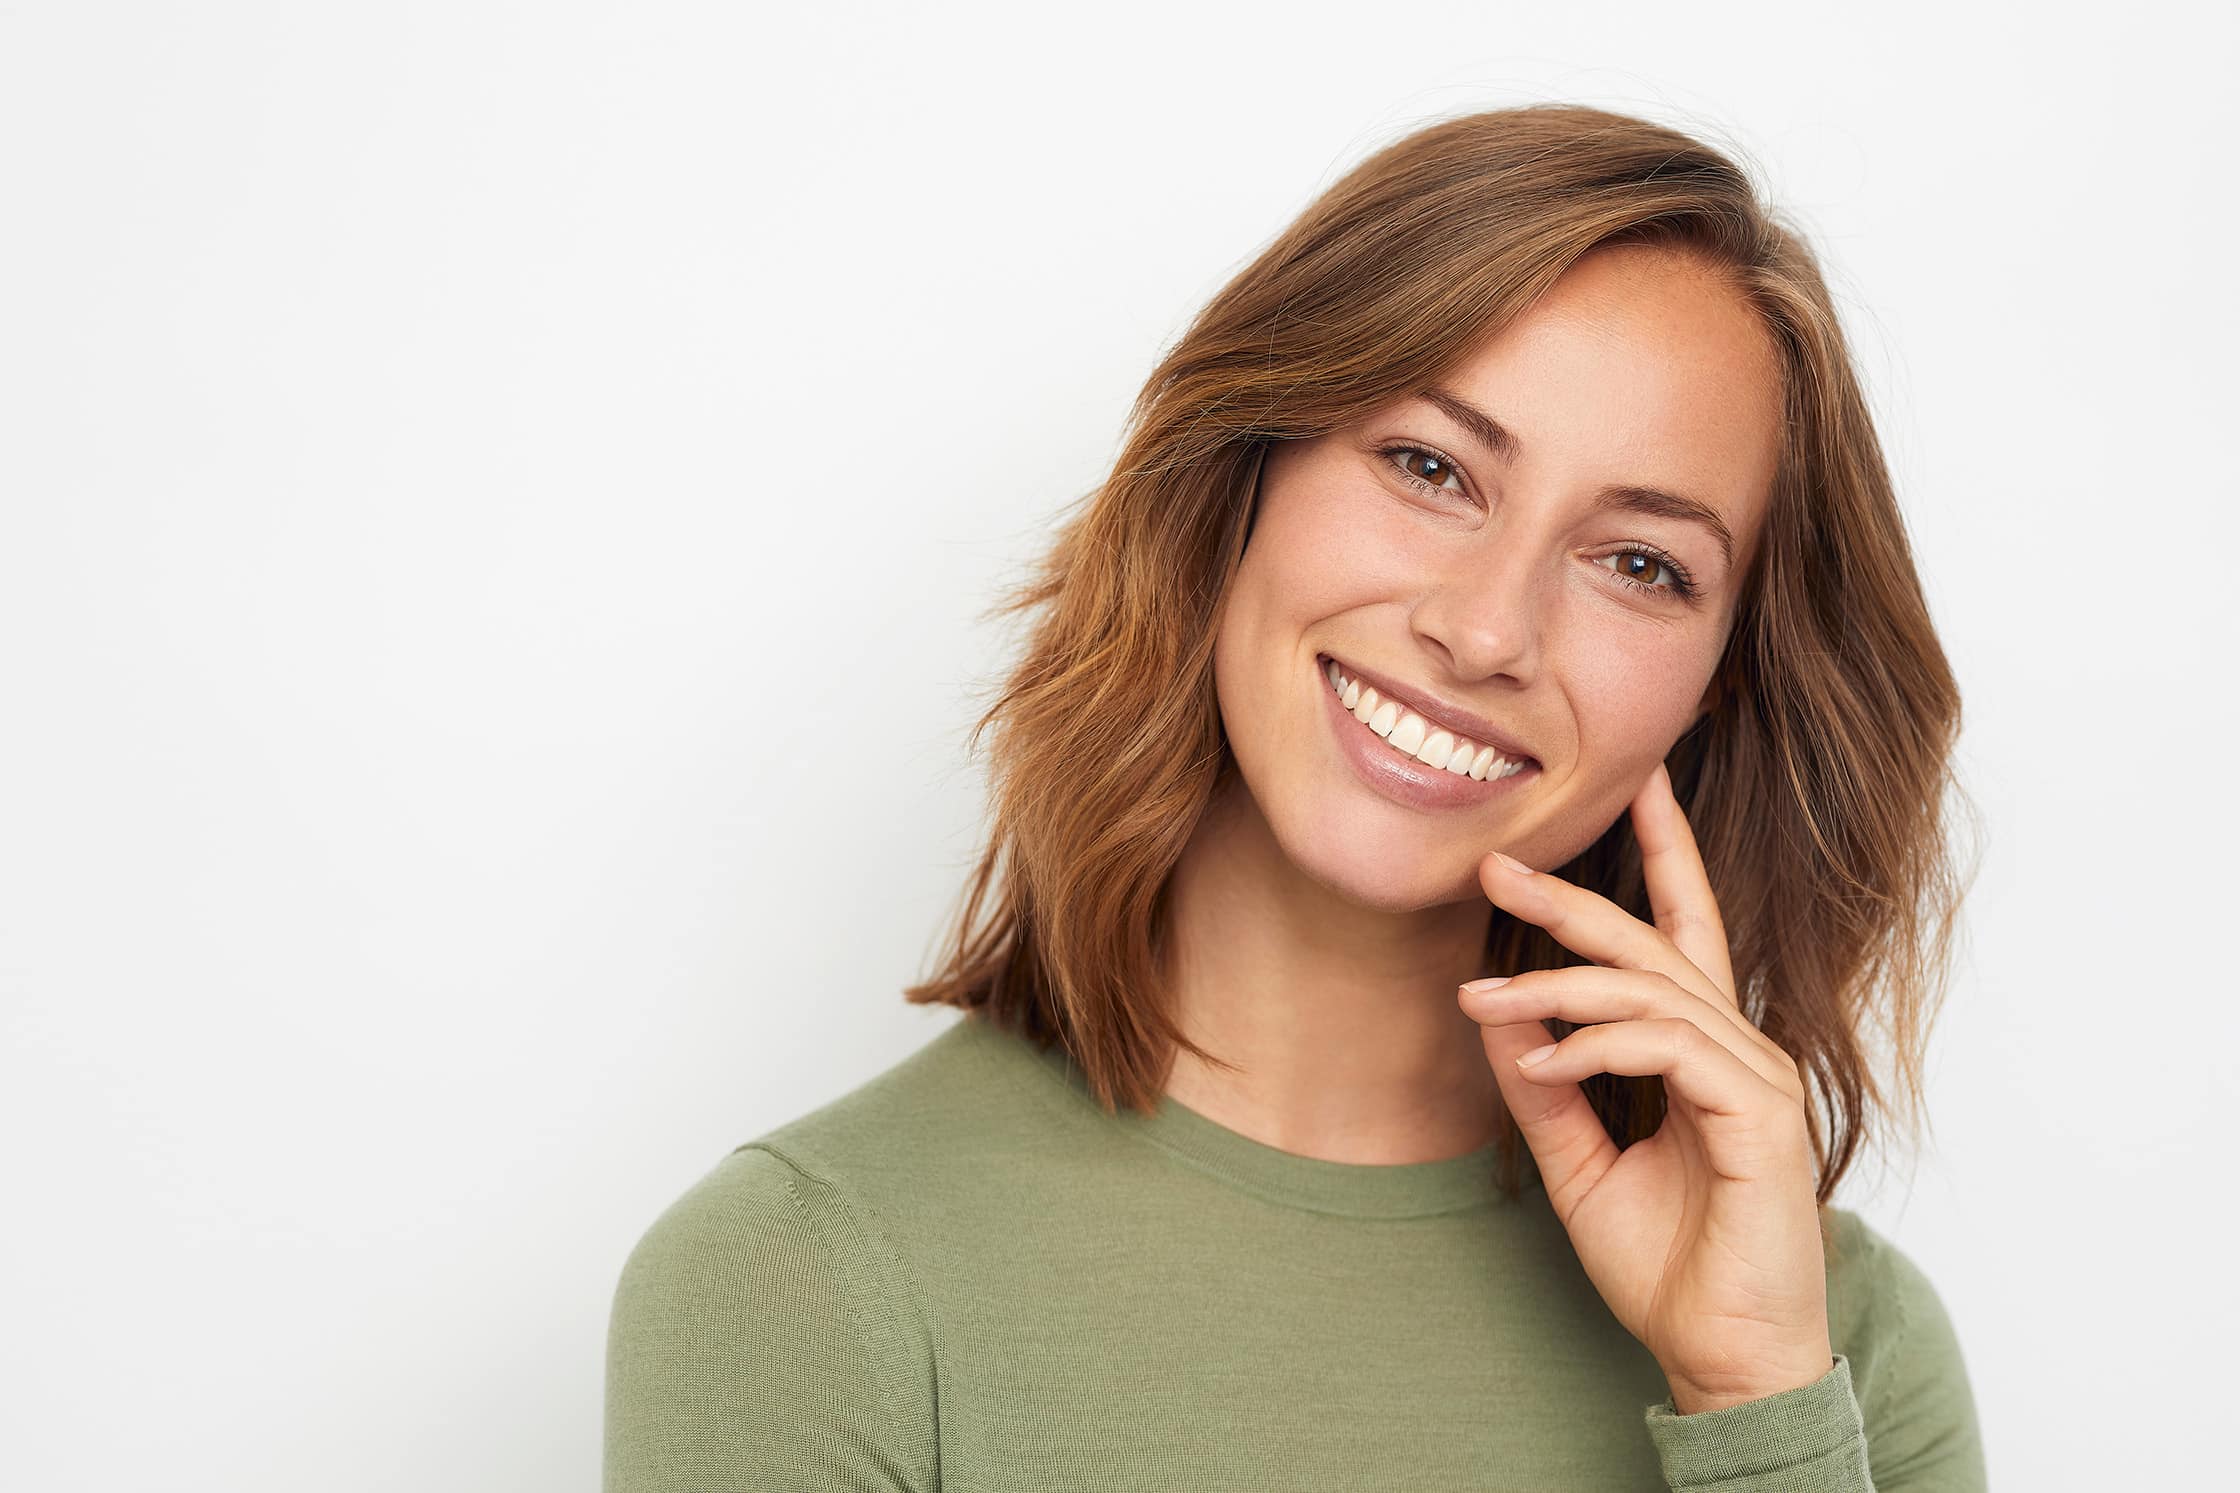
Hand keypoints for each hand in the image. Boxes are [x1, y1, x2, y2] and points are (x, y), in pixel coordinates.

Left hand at [1458, 760, 1833, 1414]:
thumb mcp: (1579, 1165)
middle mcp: (1738, 1049)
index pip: (1684, 932)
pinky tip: (1543, 1062)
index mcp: (1704, 1051)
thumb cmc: (1669, 1267)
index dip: (1665, 853)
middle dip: (1573, 899)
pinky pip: (1667, 1049)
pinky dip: (1596, 1046)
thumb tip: (1494, 1012)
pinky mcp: (1759, 1117)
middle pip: (1653, 945)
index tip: (1635, 785)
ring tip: (1483, 995)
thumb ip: (1542, 1088)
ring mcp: (1756, 1079)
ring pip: (1650, 992)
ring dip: (1558, 987)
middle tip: (1497, 863)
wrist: (1726, 1358)